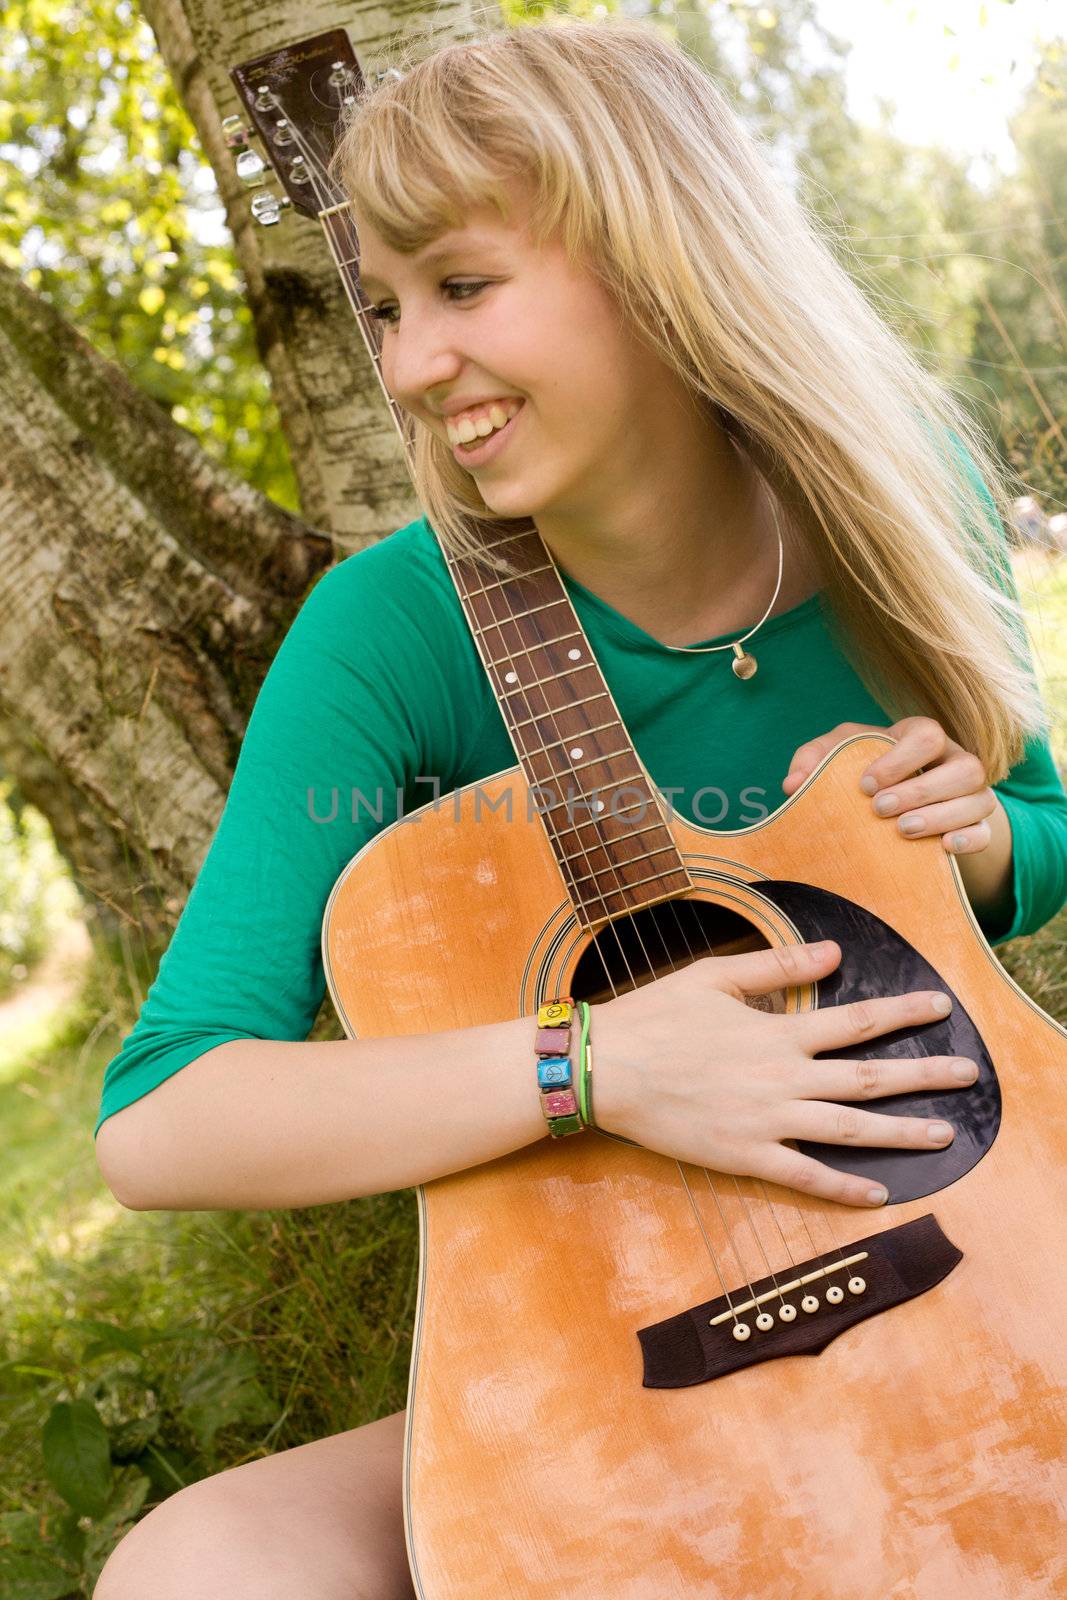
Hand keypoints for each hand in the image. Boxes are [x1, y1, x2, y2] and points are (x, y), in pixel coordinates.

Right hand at [591, 940, 976, 1207]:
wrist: (605, 1068)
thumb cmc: (655, 1016)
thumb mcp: (715, 976)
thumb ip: (778, 965)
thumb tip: (832, 953)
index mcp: (778, 1032)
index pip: (857, 1021)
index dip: (903, 1012)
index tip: (941, 1006)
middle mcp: (783, 1078)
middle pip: (869, 1079)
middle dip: (925, 1076)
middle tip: (968, 1074)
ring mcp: (767, 1122)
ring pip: (850, 1131)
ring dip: (902, 1133)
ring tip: (943, 1135)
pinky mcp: (745, 1157)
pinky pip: (805, 1177)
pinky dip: (843, 1188)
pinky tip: (877, 1194)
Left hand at [781, 716, 1000, 855]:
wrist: (896, 806)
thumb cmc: (865, 772)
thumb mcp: (838, 757)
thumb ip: (813, 760)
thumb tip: (792, 785)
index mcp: (922, 738)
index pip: (927, 734)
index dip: (900, 758)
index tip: (865, 785)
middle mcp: (955, 761)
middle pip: (964, 767)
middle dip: (921, 790)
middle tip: (880, 810)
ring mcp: (972, 795)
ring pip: (979, 799)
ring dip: (943, 816)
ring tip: (903, 830)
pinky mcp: (978, 826)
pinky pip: (986, 831)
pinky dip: (969, 839)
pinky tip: (943, 848)